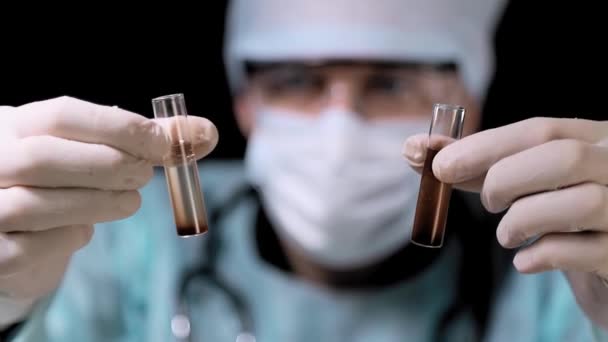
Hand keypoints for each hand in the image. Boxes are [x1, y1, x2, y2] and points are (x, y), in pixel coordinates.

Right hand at [0, 96, 217, 325]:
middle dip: (109, 166)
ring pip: (37, 205)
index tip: (163, 142)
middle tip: (145, 175)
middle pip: (44, 158)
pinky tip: (85, 229)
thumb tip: (207, 133)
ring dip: (98, 203)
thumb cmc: (61, 177)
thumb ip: (147, 140)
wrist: (13, 224)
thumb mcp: (93, 148)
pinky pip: (32, 247)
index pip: (61, 115)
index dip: (118, 126)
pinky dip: (69, 238)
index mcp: (14, 124)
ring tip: (129, 202)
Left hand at [403, 117, 607, 329]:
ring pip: (579, 203)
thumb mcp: (527, 185)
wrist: (607, 259)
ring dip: (522, 220)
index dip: (483, 146)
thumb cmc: (560, 215)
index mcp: (595, 139)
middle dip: (505, 179)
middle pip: (563, 157)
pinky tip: (525, 261)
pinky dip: (540, 256)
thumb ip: (480, 169)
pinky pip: (583, 252)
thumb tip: (417, 153)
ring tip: (507, 235)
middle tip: (488, 203)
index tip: (437, 164)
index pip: (540, 130)